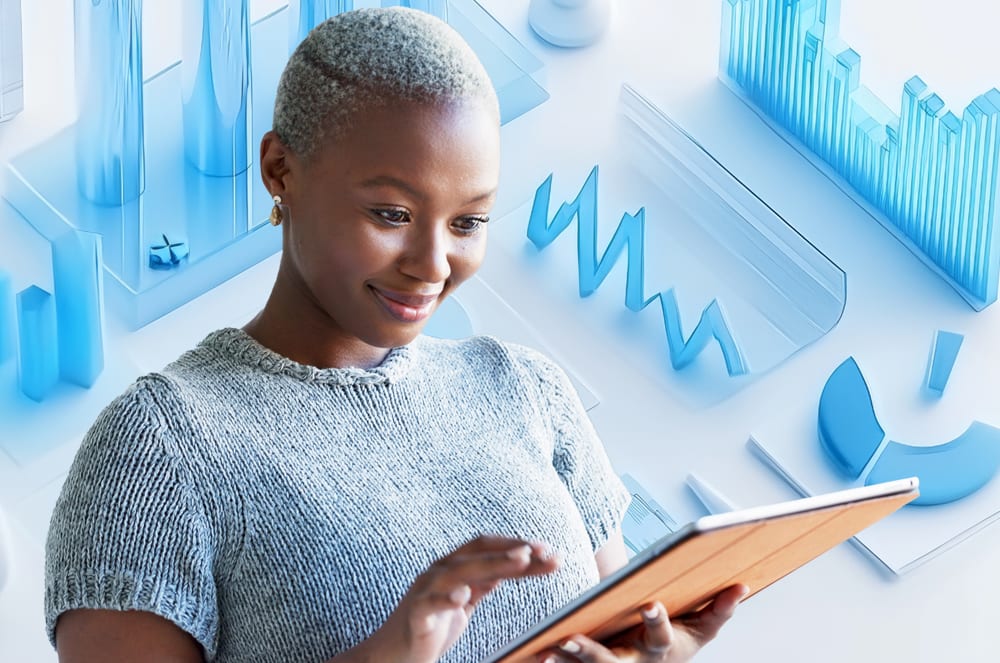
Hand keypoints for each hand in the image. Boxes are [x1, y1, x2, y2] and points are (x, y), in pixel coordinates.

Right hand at [357, 535, 559, 662]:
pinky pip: (430, 603)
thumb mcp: (462, 603)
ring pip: (460, 570)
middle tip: (544, 551)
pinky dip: (446, 597)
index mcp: (453, 568)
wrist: (391, 655)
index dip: (517, 544)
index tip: (548, 550)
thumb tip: (505, 569)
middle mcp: (439, 572)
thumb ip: (481, 584)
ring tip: (520, 560)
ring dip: (492, 563)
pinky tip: (462, 596)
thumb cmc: (428, 628)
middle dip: (515, 550)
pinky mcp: (415, 615)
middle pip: (479, 552)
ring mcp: (425, 591)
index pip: (488, 547)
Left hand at [537, 584, 748, 662]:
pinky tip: (536, 654)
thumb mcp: (702, 628)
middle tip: (568, 640)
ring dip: (566, 661)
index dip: (657, 621)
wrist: (661, 660)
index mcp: (663, 649)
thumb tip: (741, 586)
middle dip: (590, 655)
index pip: (661, 636)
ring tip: (546, 650)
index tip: (650, 604)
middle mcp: (635, 662)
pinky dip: (557, 662)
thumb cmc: (680, 638)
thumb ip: (720, 609)